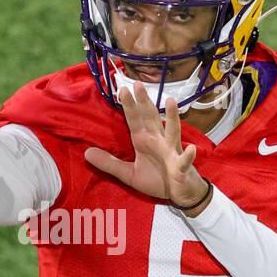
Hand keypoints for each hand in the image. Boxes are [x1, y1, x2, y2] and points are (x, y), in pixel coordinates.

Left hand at [85, 81, 212, 214]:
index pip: (134, 120)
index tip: (121, 89)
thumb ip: (109, 163)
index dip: (128, 105)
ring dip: (171, 117)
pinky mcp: (181, 166)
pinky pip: (184, 160)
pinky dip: (188, 155)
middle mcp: (158, 141)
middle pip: (151, 118)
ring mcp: (171, 151)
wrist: (179, 193)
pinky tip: (191, 149)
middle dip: (145, 102)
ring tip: (170, 101)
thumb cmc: (156, 179)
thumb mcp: (128, 173)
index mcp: (144, 140)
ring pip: (172, 131)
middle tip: (137, 84)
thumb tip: (86, 153)